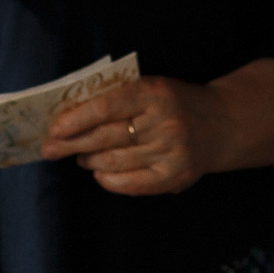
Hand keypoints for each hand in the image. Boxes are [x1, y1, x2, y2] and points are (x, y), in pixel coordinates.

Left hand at [41, 58, 273, 196]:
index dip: (77, 119)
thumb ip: (118, 99)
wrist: (223, 123)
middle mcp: (164, 122)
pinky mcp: (175, 176)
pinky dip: (109, 180)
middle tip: (50, 148)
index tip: (54, 128)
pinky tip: (99, 174)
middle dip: (72, 144)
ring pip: (115, 161)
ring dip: (89, 161)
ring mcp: (171, 151)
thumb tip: (71, 119)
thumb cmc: (176, 103)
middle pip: (106, 137)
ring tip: (79, 157)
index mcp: (155, 93)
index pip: (108, 106)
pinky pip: (131, 184)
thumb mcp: (152, 89)